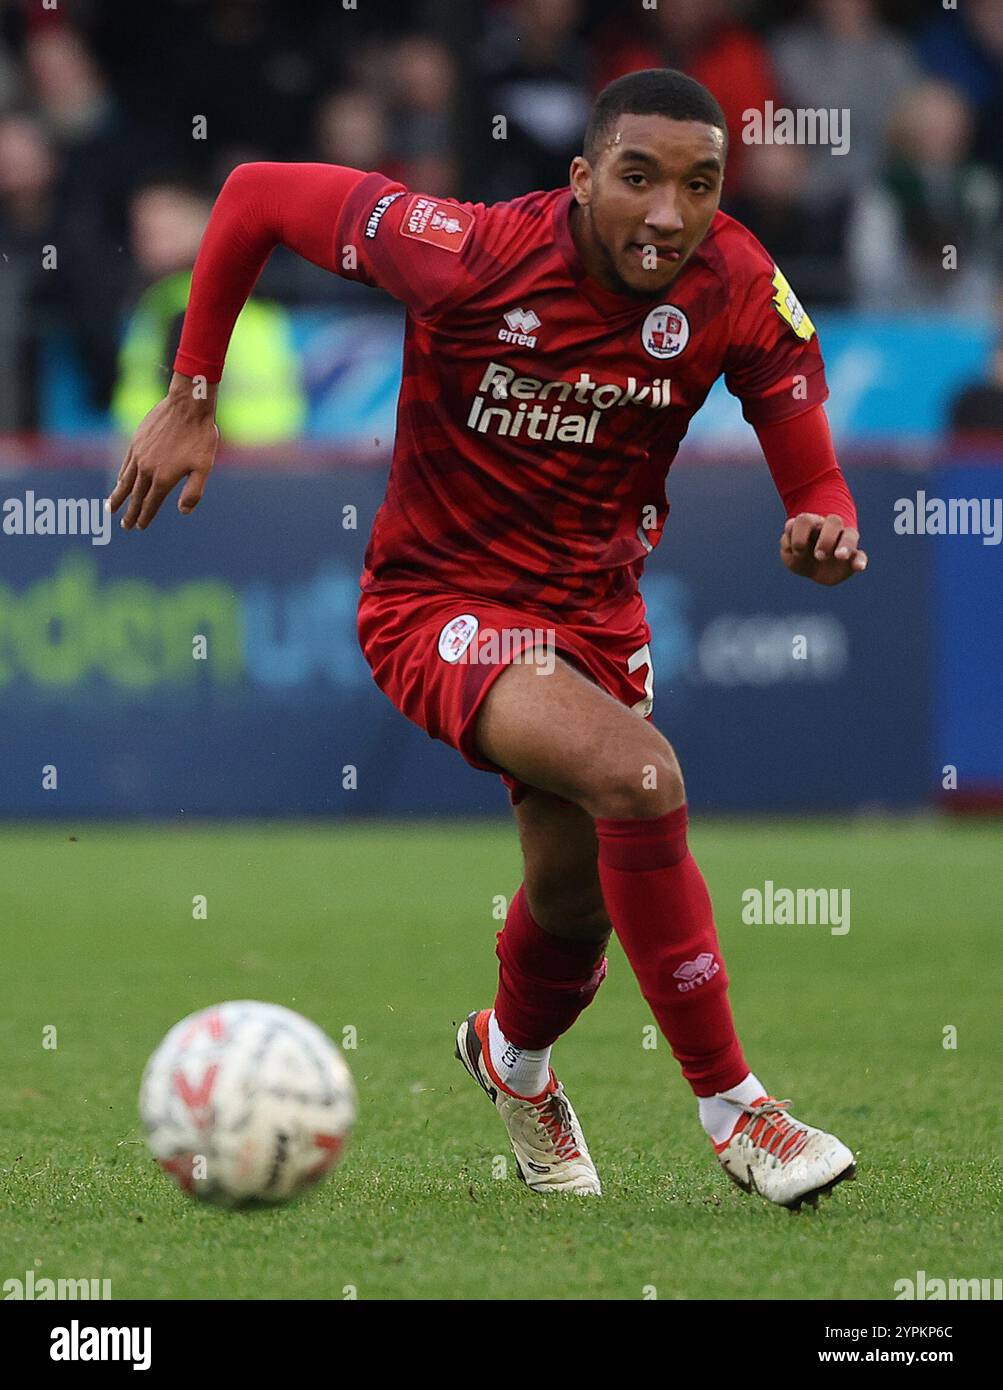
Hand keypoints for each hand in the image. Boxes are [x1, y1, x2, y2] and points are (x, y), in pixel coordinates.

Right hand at [108, 373, 219, 529]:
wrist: (187, 406)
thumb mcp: (204, 467)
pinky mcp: (136, 441)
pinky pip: (125, 464)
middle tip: (124, 526)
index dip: (145, 517)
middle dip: (129, 512)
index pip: (151, 503)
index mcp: (164, 478)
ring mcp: (139, 455)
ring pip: (125, 480)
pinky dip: (121, 475)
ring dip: (118, 495)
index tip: (139, 527)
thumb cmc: (200, 437)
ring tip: (110, 508)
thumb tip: (183, 512)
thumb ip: (193, 492)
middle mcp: (147, 469)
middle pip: (136, 496)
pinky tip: (118, 480)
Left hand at [780, 513, 867, 585]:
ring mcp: (843, 542)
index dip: (799, 534)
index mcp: (811, 525)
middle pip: (834, 521)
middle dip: (826, 538)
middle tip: (818, 556)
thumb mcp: (789, 554)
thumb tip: (791, 530)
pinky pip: (860, 555)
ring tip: (839, 556)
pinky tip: (858, 567)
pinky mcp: (852, 557)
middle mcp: (829, 530)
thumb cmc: (800, 556)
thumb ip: (788, 544)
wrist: (813, 570)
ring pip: (850, 534)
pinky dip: (860, 560)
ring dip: (845, 545)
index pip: (806, 520)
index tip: (797, 551)